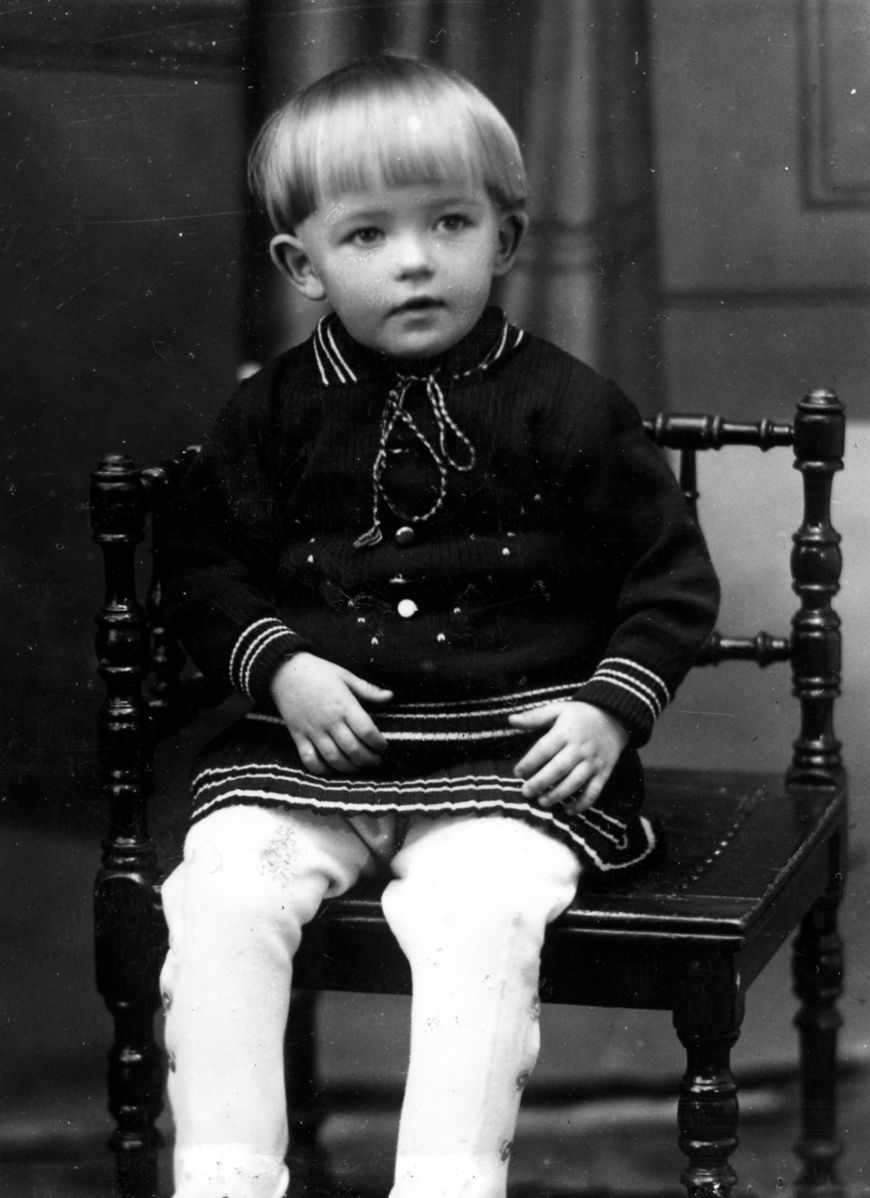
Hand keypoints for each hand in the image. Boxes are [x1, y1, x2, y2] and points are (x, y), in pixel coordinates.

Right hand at [270, 652, 392, 775]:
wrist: (284, 670)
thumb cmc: (317, 671)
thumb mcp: (345, 675)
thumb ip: (368, 689)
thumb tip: (391, 696)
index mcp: (344, 705)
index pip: (366, 731)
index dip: (378, 743)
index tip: (383, 746)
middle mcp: (329, 720)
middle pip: (353, 749)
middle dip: (368, 759)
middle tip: (375, 760)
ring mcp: (312, 730)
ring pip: (334, 758)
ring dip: (349, 767)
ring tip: (358, 766)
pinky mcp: (298, 736)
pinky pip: (310, 759)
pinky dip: (321, 769)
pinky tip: (332, 769)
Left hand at [508, 701, 628, 813]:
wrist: (615, 715)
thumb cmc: (581, 714)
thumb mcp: (558, 709)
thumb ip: (535, 716)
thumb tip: (511, 720)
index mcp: (566, 732)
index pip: (544, 749)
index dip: (529, 762)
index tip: (517, 772)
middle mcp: (580, 748)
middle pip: (558, 768)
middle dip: (540, 783)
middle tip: (525, 792)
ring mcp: (593, 761)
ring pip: (575, 782)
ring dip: (558, 795)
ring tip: (542, 802)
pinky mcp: (604, 772)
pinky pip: (594, 791)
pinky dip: (582, 803)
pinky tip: (569, 810)